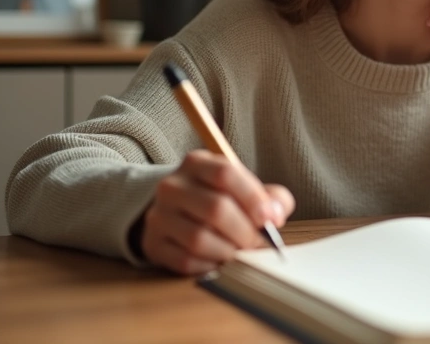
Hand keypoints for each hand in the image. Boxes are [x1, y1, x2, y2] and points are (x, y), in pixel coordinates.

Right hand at [139, 150, 294, 275]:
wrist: (176, 212)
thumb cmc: (220, 198)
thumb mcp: (244, 187)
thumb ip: (270, 196)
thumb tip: (276, 214)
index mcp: (197, 163)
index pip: (226, 174)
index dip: (253, 199)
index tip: (271, 219)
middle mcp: (172, 186)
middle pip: (215, 209)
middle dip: (245, 232)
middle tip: (258, 243)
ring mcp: (158, 215)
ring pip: (199, 239)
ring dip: (228, 252)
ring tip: (239, 252)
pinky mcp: (153, 244)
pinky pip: (186, 261)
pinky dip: (210, 265)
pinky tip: (219, 261)